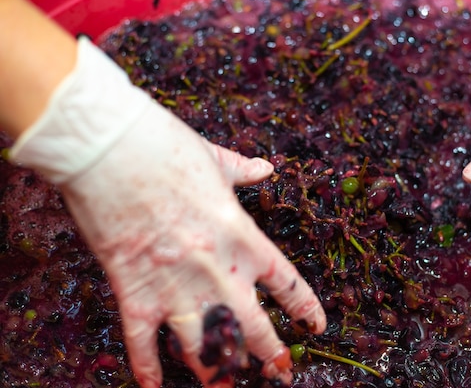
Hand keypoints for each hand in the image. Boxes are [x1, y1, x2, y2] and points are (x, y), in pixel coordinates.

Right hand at [10, 38, 326, 386]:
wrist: (111, 150)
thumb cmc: (165, 148)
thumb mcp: (214, 158)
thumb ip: (242, 171)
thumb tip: (267, 168)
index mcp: (243, 236)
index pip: (286, 283)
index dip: (305, 309)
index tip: (315, 326)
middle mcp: (218, 270)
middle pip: (253, 327)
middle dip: (269, 356)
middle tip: (280, 374)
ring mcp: (176, 286)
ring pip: (206, 347)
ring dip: (218, 374)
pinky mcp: (134, 293)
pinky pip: (144, 345)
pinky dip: (148, 370)